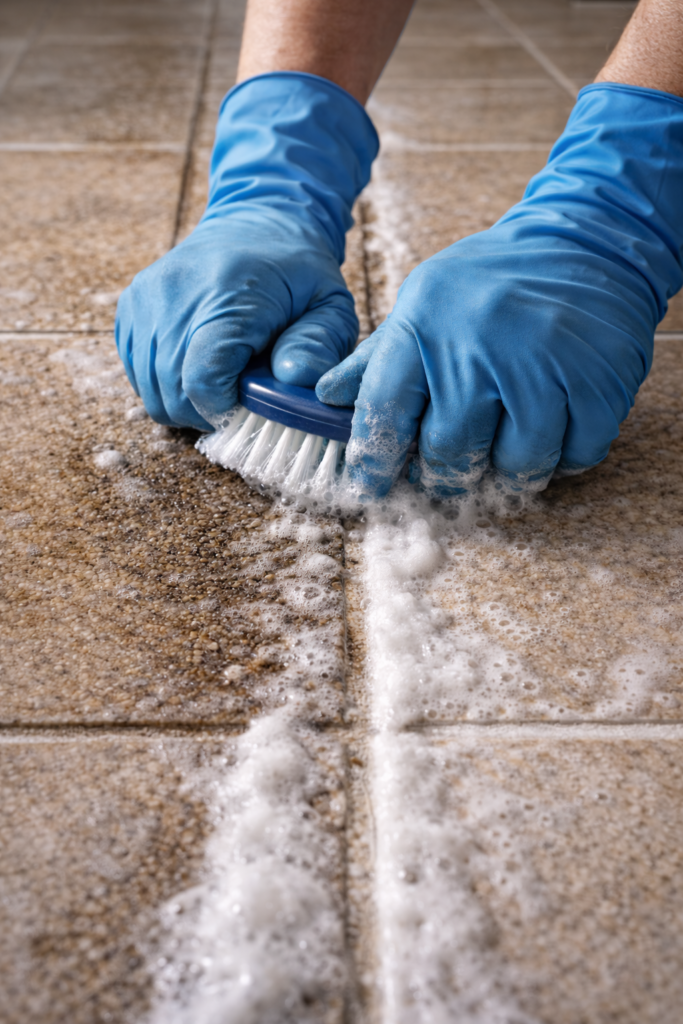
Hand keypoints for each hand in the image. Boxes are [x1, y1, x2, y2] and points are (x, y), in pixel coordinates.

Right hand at [115, 72, 377, 429]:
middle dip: (207, 414)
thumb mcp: (329, 305)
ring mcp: (146, 301)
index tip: (248, 407)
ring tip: (220, 383)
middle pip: (174, 394)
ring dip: (185, 404)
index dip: (224, 411)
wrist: (256, 222)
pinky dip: (165, 385)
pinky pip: (138, 374)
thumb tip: (294, 377)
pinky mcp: (129, 307)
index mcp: (228, 296)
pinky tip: (195, 366)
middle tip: (238, 399)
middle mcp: (175, 296)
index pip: (202, 381)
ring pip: (151, 392)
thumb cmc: (297, 273)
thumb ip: (319, 345)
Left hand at [317, 84, 682, 497]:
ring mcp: (544, 362)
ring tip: (505, 454)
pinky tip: (554, 430)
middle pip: (451, 453)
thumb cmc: (492, 282)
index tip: (371, 489)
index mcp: (425, 324)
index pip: (385, 414)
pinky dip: (565, 458)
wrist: (588, 239)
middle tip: (449, 476)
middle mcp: (480, 343)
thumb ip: (376, 357)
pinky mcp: (599, 380)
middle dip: (446, 477)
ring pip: (518, 465)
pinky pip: (577, 455)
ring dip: (511, 473)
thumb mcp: (423, 302)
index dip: (373, 463)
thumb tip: (323, 397)